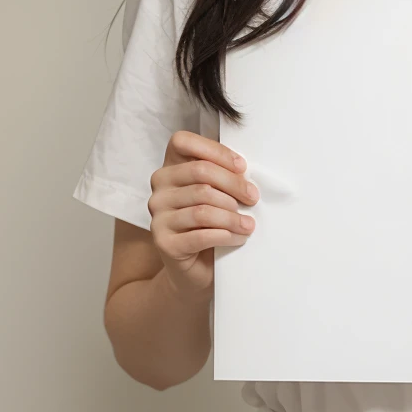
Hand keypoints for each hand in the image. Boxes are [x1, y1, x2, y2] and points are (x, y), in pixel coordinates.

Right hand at [148, 130, 258, 297]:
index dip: (215, 150)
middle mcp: (159, 190)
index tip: (242, 167)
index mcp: (170, 170)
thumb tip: (245, 172)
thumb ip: (222, 178)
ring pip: (203, 207)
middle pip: (200, 173)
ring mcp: (158, 216)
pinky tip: (238, 238)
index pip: (182, 142)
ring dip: (232, 216)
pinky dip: (225, 235)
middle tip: (253, 198)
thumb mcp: (216, 195)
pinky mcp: (164, 242)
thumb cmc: (210, 226)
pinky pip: (200, 234)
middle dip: (234, 185)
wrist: (196, 269)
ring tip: (248, 225)